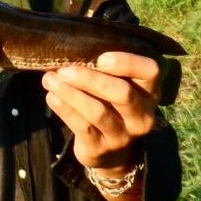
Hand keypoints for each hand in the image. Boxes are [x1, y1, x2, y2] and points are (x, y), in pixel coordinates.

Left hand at [42, 51, 160, 172]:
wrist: (110, 153)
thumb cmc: (110, 105)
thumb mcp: (117, 86)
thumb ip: (104, 69)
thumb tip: (71, 47)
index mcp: (149, 92)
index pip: (151, 72)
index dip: (128, 63)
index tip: (101, 58)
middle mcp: (141, 115)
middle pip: (122, 93)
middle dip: (90, 79)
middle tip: (64, 70)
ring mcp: (123, 135)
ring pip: (98, 112)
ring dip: (71, 93)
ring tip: (49, 80)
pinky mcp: (101, 148)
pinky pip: (82, 127)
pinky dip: (65, 109)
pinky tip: (52, 96)